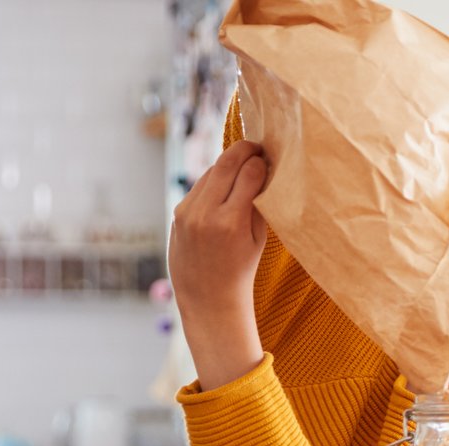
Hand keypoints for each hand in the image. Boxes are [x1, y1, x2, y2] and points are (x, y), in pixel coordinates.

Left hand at [169, 140, 267, 389]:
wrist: (207, 297)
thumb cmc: (240, 271)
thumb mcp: (258, 240)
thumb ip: (258, 204)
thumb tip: (263, 171)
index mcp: (232, 222)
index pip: (249, 174)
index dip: (261, 161)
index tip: (270, 157)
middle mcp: (206, 214)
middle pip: (226, 164)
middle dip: (243, 150)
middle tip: (257, 145)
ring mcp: (188, 212)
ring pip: (210, 171)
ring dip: (228, 162)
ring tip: (244, 160)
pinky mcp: (178, 213)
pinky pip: (199, 186)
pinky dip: (214, 179)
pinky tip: (226, 181)